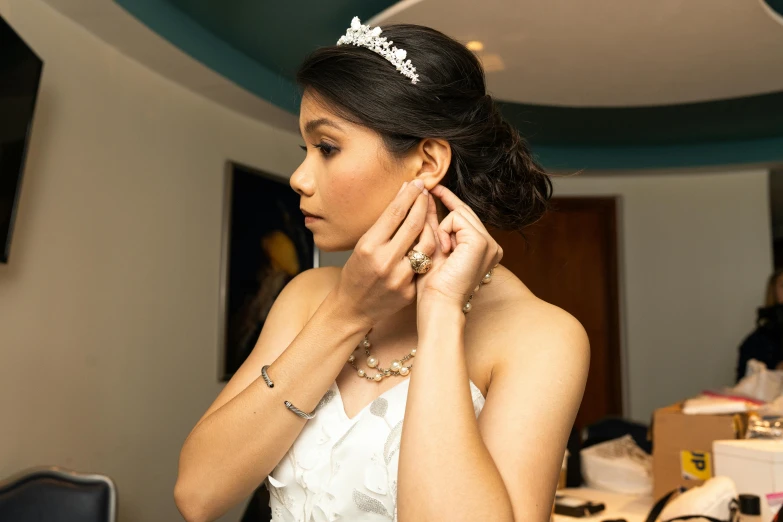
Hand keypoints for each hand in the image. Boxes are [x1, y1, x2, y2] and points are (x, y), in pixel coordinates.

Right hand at [335, 180, 435, 325]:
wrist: (353, 308)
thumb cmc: (356, 273)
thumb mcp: (362, 245)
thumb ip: (383, 225)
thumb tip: (402, 198)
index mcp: (369, 246)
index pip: (395, 213)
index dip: (409, 194)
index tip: (417, 183)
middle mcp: (384, 261)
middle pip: (413, 224)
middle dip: (422, 203)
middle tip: (426, 191)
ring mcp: (399, 277)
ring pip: (426, 244)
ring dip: (430, 226)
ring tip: (429, 216)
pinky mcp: (410, 291)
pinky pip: (425, 265)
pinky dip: (426, 252)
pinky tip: (426, 241)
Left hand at [415, 185, 502, 312]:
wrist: (438, 305)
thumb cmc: (433, 285)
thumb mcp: (433, 247)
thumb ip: (432, 223)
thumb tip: (425, 198)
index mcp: (484, 250)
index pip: (466, 218)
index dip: (449, 202)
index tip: (433, 189)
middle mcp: (492, 246)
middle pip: (464, 212)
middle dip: (444, 202)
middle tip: (427, 188)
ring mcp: (489, 243)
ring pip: (460, 214)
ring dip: (442, 228)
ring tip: (441, 250)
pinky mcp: (480, 242)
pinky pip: (456, 218)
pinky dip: (444, 231)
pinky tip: (445, 250)